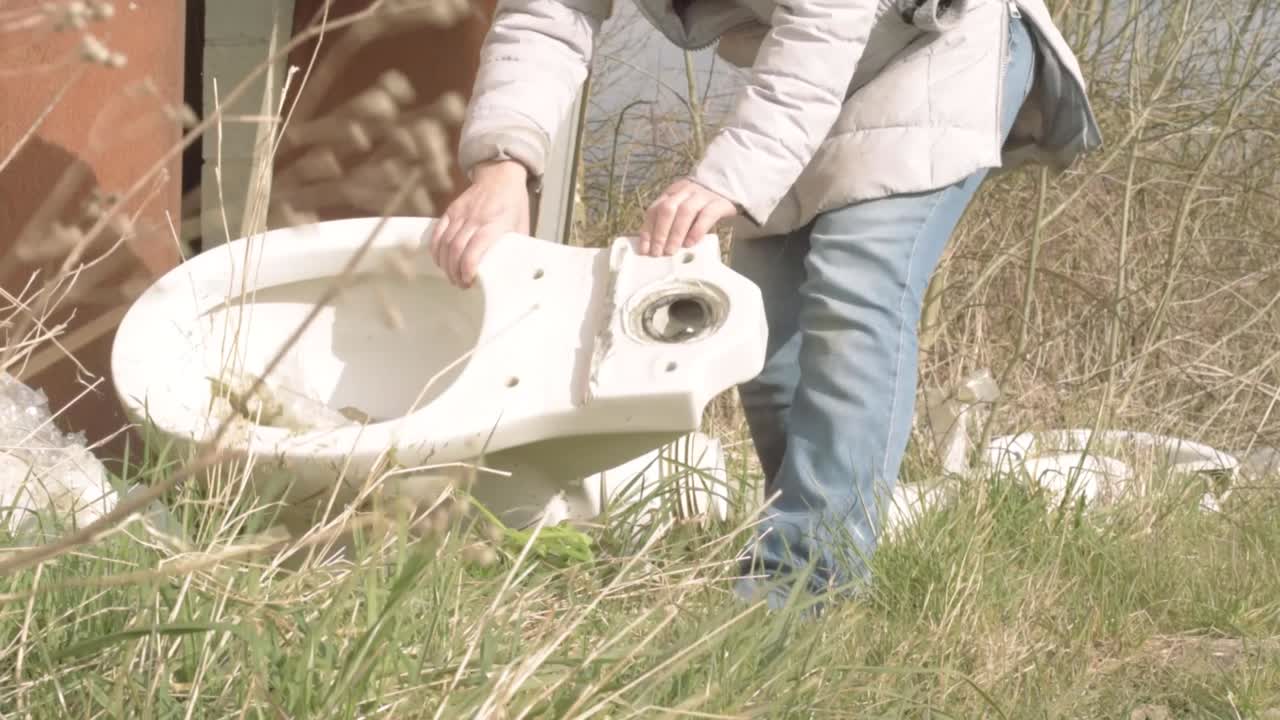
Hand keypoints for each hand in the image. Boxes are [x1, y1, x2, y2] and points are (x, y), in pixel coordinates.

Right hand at [428, 160, 530, 287]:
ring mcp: (460, 213)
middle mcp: (475, 219)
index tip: (469, 281)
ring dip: (445, 264)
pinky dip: (436, 250)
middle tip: (460, 284)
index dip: (467, 269)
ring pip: (444, 243)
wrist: (501, 175)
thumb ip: (516, 247)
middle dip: (455, 272)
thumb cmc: (513, 204)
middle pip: (456, 250)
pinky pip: (438, 232)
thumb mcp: (522, 226)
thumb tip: (517, 270)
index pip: (474, 250)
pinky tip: (440, 261)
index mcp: (494, 224)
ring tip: (452, 276)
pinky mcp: (451, 210)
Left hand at [639, 178, 736, 256]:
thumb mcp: (683, 210)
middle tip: (657, 252)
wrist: (731, 191)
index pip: (654, 210)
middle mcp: (685, 191)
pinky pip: (706, 215)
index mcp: (672, 192)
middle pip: (667, 209)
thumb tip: (654, 246)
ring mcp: (702, 195)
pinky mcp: (719, 202)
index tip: (645, 249)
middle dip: (659, 233)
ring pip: (685, 211)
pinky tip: (690, 243)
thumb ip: (670, 223)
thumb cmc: (702, 207)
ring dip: (675, 234)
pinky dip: (696, 230)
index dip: (648, 230)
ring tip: (671, 251)